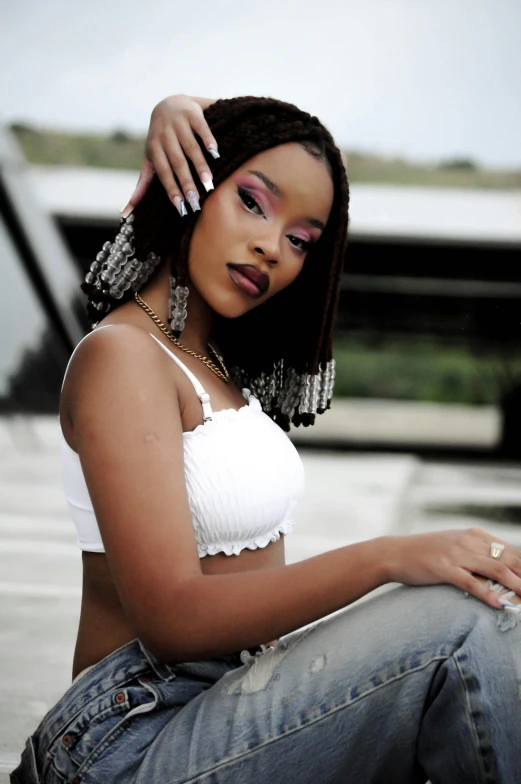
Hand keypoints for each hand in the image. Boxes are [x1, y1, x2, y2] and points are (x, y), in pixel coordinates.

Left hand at [122, 94, 218, 216]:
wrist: (168, 103)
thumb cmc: (159, 140)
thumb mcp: (149, 159)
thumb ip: (142, 184)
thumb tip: (125, 212)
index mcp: (154, 148)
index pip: (163, 172)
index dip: (171, 189)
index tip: (180, 206)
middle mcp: (165, 135)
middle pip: (177, 162)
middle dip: (186, 182)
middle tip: (196, 201)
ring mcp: (178, 123)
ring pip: (190, 147)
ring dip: (200, 165)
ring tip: (208, 182)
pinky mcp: (192, 113)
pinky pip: (201, 128)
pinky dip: (208, 140)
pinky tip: (215, 154)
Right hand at [384, 528, 520, 608]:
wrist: (394, 552)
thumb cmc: (425, 552)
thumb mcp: (454, 546)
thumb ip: (476, 553)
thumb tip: (500, 569)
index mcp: (473, 534)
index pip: (510, 550)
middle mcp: (468, 541)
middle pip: (508, 559)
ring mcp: (456, 554)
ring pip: (496, 569)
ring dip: (516, 585)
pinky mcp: (444, 569)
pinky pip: (471, 583)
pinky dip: (488, 594)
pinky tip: (500, 605)